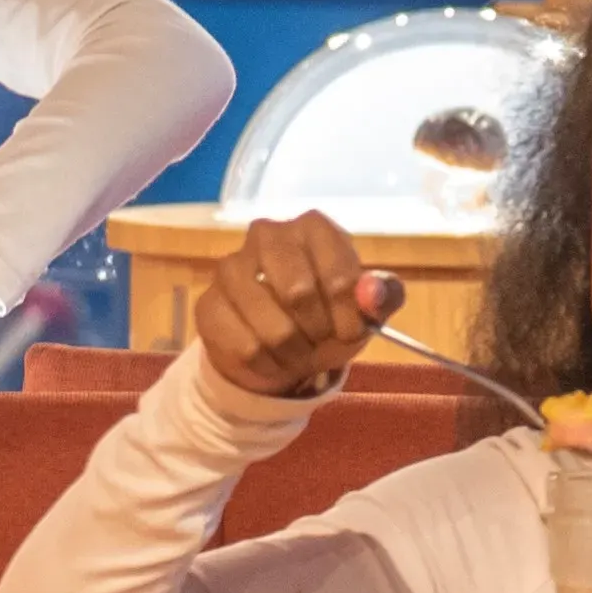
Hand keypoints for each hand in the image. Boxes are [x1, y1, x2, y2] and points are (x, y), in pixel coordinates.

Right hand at [190, 212, 379, 400]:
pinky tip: (271, 358)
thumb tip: (371, 294)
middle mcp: (267, 234)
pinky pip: (247, 349)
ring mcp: (230, 268)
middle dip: (319, 331)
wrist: (284, 348)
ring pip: (273, 328)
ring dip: (295, 353)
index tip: (351, 332)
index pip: (339, 277)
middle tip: (321, 340)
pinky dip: (269, 365)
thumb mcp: (367, 309)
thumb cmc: (330, 316)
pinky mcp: (208, 305)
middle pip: (299, 293)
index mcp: (313, 227)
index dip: (350, 316)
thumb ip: (383, 296)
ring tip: (298, 350)